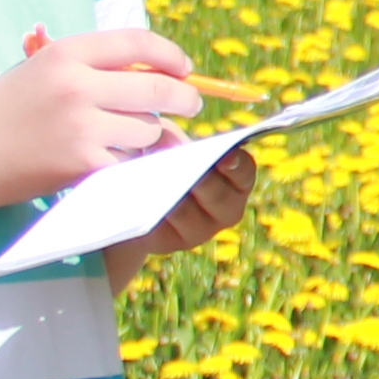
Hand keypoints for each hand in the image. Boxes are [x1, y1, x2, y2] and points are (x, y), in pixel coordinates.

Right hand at [0, 28, 204, 204]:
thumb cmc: (8, 111)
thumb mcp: (44, 70)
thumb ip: (96, 67)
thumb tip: (163, 73)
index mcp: (67, 54)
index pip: (138, 42)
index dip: (171, 55)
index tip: (184, 69)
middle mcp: (77, 85)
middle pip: (157, 89)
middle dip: (185, 98)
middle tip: (192, 104)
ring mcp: (81, 126)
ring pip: (148, 129)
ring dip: (149, 135)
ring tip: (129, 137)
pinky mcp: (83, 163)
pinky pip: (131, 160)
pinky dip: (130, 162)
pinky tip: (114, 159)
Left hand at [110, 146, 256, 282]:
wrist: (135, 199)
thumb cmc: (159, 160)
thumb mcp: (163, 141)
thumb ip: (168, 136)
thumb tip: (164, 145)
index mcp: (234, 182)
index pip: (244, 172)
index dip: (237, 164)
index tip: (225, 155)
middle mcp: (224, 210)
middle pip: (218, 196)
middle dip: (202, 181)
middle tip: (185, 166)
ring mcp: (198, 231)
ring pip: (186, 212)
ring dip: (171, 195)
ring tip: (155, 180)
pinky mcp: (168, 243)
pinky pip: (160, 229)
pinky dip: (150, 212)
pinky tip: (138, 198)